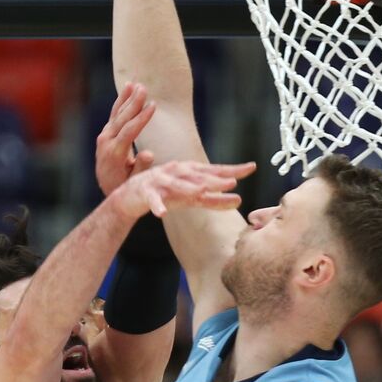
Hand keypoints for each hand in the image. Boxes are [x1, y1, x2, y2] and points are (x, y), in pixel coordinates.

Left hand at [96, 82, 156, 195]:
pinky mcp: (105, 135)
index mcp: (115, 154)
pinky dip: (121, 103)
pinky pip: (114, 116)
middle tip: (143, 88)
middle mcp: (106, 143)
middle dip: (133, 103)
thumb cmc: (127, 186)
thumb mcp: (136, 181)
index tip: (153, 105)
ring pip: (116, 115)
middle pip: (121, 119)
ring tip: (134, 84)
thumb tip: (149, 153)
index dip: (142, 118)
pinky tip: (127, 90)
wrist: (110, 189)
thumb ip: (141, 167)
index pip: (129, 131)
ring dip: (126, 99)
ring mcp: (104, 138)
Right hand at [115, 160, 255, 218]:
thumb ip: (213, 200)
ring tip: (201, 192)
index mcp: (189, 172)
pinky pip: (153, 200)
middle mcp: (177, 172)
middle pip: (198, 176)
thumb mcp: (191, 198)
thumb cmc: (165, 194)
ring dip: (188, 188)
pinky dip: (157, 206)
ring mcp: (161, 181)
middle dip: (214, 179)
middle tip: (232, 183)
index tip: (251, 168)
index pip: (214, 171)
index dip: (232, 170)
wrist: (130, 195)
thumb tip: (238, 201)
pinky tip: (162, 213)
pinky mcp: (146, 193)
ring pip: (177, 185)